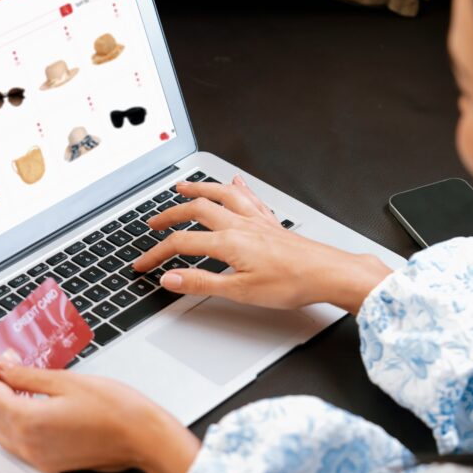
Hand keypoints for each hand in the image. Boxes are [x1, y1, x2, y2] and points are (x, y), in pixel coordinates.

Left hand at [0, 337, 198, 472]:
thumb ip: (29, 375)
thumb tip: (3, 365)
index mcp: (28, 422)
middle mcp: (27, 444)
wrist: (143, 438)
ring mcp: (37, 456)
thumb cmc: (116, 409)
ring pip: (0, 425)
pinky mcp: (49, 461)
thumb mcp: (68, 381)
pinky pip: (16, 438)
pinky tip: (26, 397)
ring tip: (9, 373)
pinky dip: (13, 416)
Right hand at [133, 175, 391, 312]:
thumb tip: (170, 279)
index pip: (181, 244)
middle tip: (154, 222)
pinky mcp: (271, 223)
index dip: (157, 253)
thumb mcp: (241, 292)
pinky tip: (234, 180)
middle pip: (197, 210)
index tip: (143, 264)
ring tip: (183, 187)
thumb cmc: (292, 283)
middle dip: (170, 214)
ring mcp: (257, 220)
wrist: (329, 273)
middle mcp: (241, 225)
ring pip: (222, 195)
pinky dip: (237, 187)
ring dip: (199, 188)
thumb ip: (202, 283)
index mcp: (229, 242)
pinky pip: (249, 197)